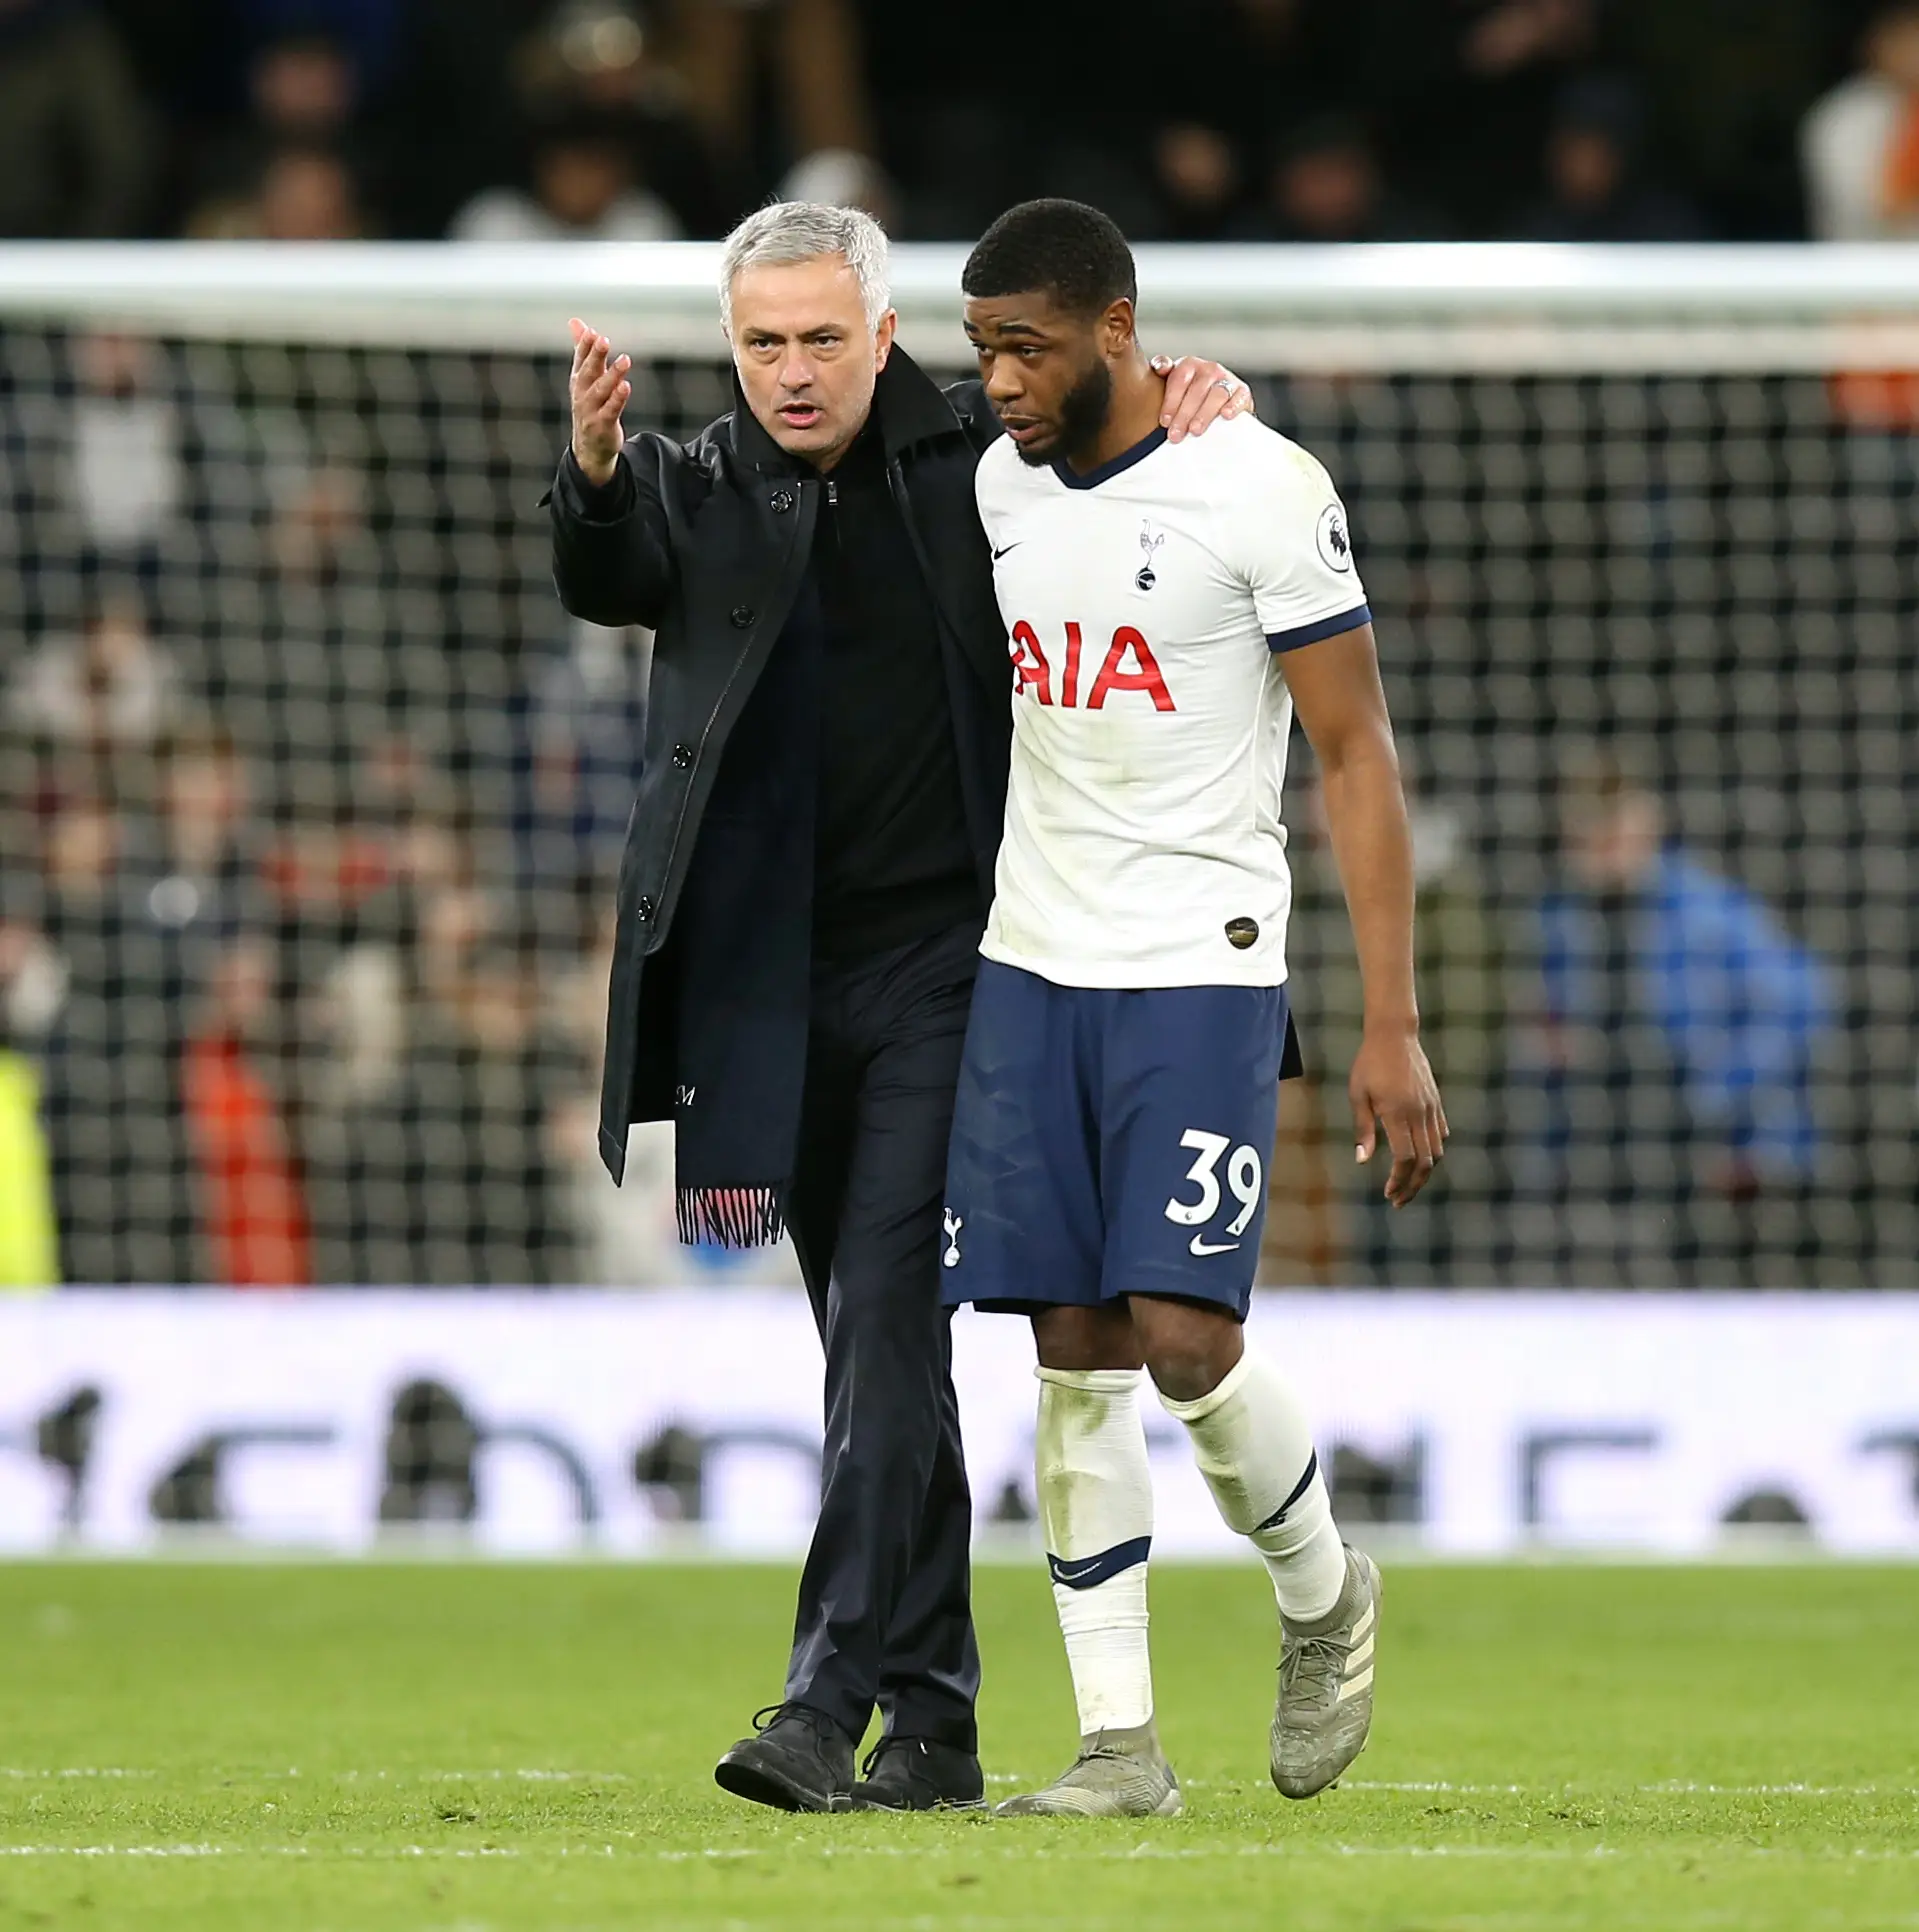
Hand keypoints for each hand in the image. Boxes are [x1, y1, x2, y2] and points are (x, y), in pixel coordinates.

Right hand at [569, 317, 630, 485]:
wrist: (590, 448)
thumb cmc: (589, 407)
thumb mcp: (584, 378)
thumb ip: (582, 350)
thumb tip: (576, 322)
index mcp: (578, 380)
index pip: (580, 360)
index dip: (584, 346)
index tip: (592, 332)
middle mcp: (581, 394)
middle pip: (588, 372)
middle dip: (595, 356)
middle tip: (603, 340)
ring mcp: (591, 411)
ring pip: (601, 390)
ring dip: (612, 374)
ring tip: (625, 360)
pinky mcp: (603, 425)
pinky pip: (611, 410)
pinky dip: (618, 398)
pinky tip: (626, 386)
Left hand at [1150, 354, 1254, 442]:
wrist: (1219, 401)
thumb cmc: (1189, 394)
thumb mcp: (1173, 382)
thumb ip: (1163, 370)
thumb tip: (1159, 367)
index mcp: (1189, 365)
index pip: (1179, 380)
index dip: (1171, 402)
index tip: (1165, 422)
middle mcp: (1209, 369)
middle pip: (1197, 390)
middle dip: (1184, 414)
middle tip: (1176, 434)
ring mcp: (1227, 379)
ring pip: (1216, 394)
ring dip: (1204, 414)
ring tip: (1195, 430)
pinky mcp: (1242, 392)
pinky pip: (1239, 397)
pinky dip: (1233, 406)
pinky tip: (1225, 415)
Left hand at [1350, 1028, 1447, 1207]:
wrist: (1395, 1036)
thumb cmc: (1369, 1064)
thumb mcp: (1358, 1094)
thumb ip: (1363, 1128)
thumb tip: (1363, 1161)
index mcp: (1397, 1113)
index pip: (1405, 1158)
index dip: (1399, 1180)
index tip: (1389, 1193)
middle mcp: (1419, 1114)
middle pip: (1425, 1162)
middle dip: (1413, 1186)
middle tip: (1399, 1200)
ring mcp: (1431, 1108)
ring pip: (1437, 1151)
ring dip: (1425, 1172)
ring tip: (1408, 1184)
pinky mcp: (1436, 1102)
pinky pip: (1441, 1134)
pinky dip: (1434, 1151)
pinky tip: (1420, 1158)